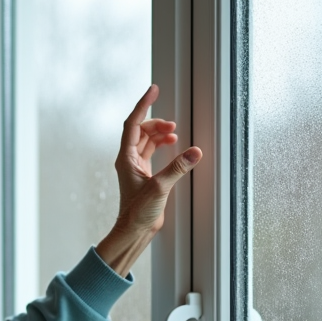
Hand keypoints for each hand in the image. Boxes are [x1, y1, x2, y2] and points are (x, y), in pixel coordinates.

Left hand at [95, 84, 202, 275]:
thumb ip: (178, 168)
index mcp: (126, 158)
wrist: (134, 230)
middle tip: (173, 124)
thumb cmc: (138, 212)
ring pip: (146, 140)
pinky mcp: (145, 174)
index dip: (143, 106)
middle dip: (156, 122)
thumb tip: (195, 151)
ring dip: (159, 133)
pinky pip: (151, 151)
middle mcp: (128, 159)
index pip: (133, 124)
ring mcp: (136, 166)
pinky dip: (161, 144)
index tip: (153, 90)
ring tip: (174, 132)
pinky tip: (173, 144)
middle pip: (140, 130)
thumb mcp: (159, 188)